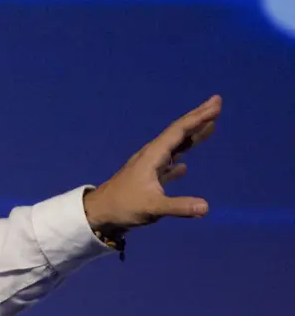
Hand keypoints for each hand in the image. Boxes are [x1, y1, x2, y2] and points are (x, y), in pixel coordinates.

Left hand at [83, 95, 220, 232]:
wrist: (99, 212)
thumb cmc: (123, 206)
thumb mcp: (152, 208)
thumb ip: (179, 206)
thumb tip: (206, 207)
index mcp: (153, 156)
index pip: (179, 132)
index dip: (198, 118)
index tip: (215, 105)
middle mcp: (151, 156)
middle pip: (177, 132)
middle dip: (197, 118)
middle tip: (216, 102)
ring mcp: (149, 166)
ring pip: (174, 146)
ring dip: (192, 135)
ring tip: (210, 126)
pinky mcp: (147, 178)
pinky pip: (168, 163)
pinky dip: (179, 159)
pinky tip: (184, 166)